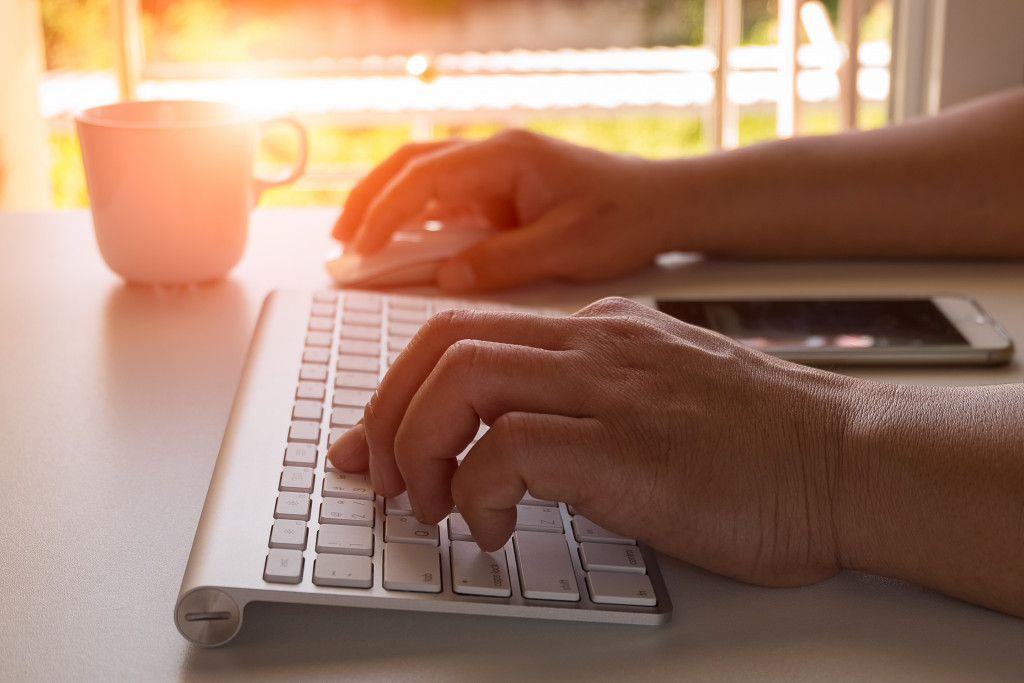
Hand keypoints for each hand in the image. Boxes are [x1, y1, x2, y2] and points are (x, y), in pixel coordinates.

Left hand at [328, 297, 864, 587]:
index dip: (402, 384)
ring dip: (418, 448)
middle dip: (389, 412)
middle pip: (443, 343)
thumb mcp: (663, 396)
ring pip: (460, 379)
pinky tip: (495, 529)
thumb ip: (592, 400)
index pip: (468, 330)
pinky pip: (509, 449)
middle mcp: (595, 347)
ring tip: (432, 504)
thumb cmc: (763, 444)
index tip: (374, 437)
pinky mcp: (626, 447)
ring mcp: (610, 389)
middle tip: (380, 474)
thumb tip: (514, 444)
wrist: (847, 462)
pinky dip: (478, 491)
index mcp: (601, 334)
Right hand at [333, 131, 680, 291]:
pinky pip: (447, 201)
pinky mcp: (503, 193)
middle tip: (342, 240)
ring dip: (388, 205)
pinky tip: (404, 245)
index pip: (425, 178)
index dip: (385, 213)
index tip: (361, 249)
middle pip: (411, 166)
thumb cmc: (624, 218)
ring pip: (424, 178)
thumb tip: (448, 277)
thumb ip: (503, 261)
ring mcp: (497, 173)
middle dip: (369, 199)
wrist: (662, 206)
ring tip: (358, 242)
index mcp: (506, 158)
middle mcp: (495, 157)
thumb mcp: (566, 247)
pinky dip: (418, 220)